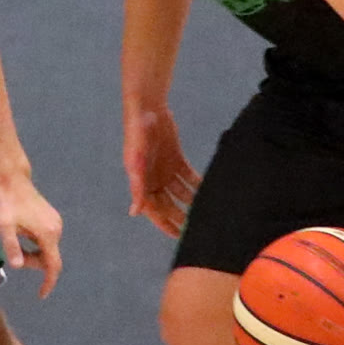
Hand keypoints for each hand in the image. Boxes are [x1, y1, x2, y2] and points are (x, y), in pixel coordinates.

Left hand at [0, 174, 63, 297]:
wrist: (13, 180)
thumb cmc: (7, 203)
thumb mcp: (5, 226)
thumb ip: (12, 246)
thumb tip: (17, 266)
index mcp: (47, 234)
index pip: (53, 265)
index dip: (49, 282)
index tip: (41, 294)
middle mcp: (56, 230)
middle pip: (49, 258)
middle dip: (33, 263)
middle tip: (13, 256)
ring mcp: (56, 223)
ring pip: (47, 249)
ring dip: (33, 253)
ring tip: (14, 241)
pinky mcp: (52, 219)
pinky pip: (46, 240)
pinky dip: (35, 245)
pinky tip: (21, 234)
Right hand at [124, 106, 199, 237]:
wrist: (147, 107)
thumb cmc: (137, 134)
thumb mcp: (135, 162)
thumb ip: (137, 187)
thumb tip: (135, 213)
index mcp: (141, 184)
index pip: (154, 211)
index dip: (165, 224)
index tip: (179, 237)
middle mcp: (153, 180)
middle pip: (169, 204)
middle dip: (181, 216)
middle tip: (199, 228)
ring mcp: (165, 170)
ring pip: (180, 192)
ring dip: (191, 201)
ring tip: (207, 211)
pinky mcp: (176, 159)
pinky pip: (188, 177)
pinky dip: (196, 184)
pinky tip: (208, 190)